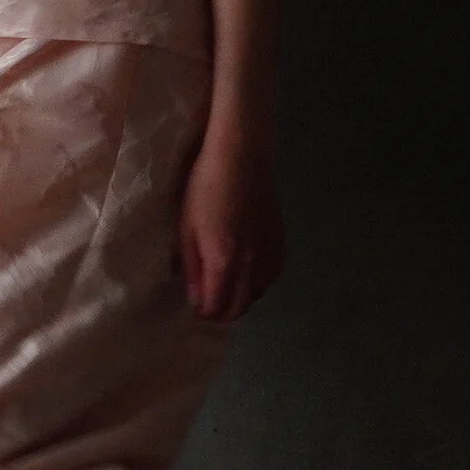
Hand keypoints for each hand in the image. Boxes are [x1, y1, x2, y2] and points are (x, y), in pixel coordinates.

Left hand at [178, 137, 283, 322]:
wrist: (242, 157)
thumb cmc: (205, 188)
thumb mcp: (188, 230)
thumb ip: (193, 269)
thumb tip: (197, 301)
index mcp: (224, 263)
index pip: (216, 308)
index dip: (203, 312)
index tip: (194, 304)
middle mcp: (251, 266)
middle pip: (240, 309)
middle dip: (222, 311)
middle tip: (208, 300)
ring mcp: (270, 255)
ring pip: (257, 296)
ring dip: (241, 298)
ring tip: (226, 286)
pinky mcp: (282, 243)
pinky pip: (271, 278)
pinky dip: (258, 284)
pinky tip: (247, 273)